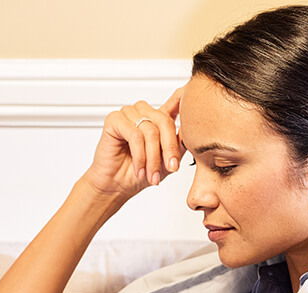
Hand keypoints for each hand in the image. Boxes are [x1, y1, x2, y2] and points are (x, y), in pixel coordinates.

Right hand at [81, 86, 185, 201]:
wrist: (116, 187)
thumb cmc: (138, 174)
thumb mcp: (167, 161)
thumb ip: (179, 145)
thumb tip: (192, 134)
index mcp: (157, 118)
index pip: (175, 100)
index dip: (185, 95)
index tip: (193, 90)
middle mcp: (143, 112)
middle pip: (165, 122)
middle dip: (169, 149)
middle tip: (171, 168)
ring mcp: (128, 114)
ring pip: (150, 131)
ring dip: (153, 157)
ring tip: (152, 176)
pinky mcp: (114, 120)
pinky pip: (135, 134)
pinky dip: (139, 155)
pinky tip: (140, 169)